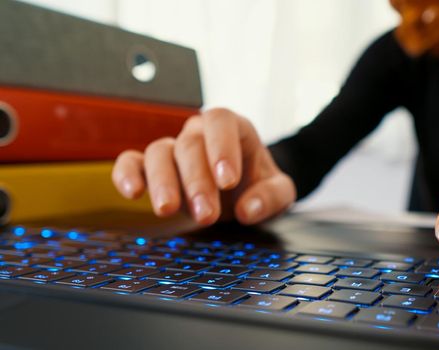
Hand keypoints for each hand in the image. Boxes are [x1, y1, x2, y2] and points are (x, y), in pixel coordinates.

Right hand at [112, 108, 295, 224]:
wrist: (243, 192)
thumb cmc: (259, 186)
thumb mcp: (280, 192)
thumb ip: (272, 197)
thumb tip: (249, 210)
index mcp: (233, 128)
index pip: (220, 122)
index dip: (221, 148)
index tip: (228, 181)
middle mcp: (199, 133)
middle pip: (190, 145)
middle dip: (197, 181)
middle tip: (206, 214)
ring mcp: (174, 149)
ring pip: (158, 153)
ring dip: (162, 182)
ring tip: (167, 210)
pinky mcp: (151, 169)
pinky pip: (131, 162)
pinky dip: (126, 174)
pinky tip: (132, 193)